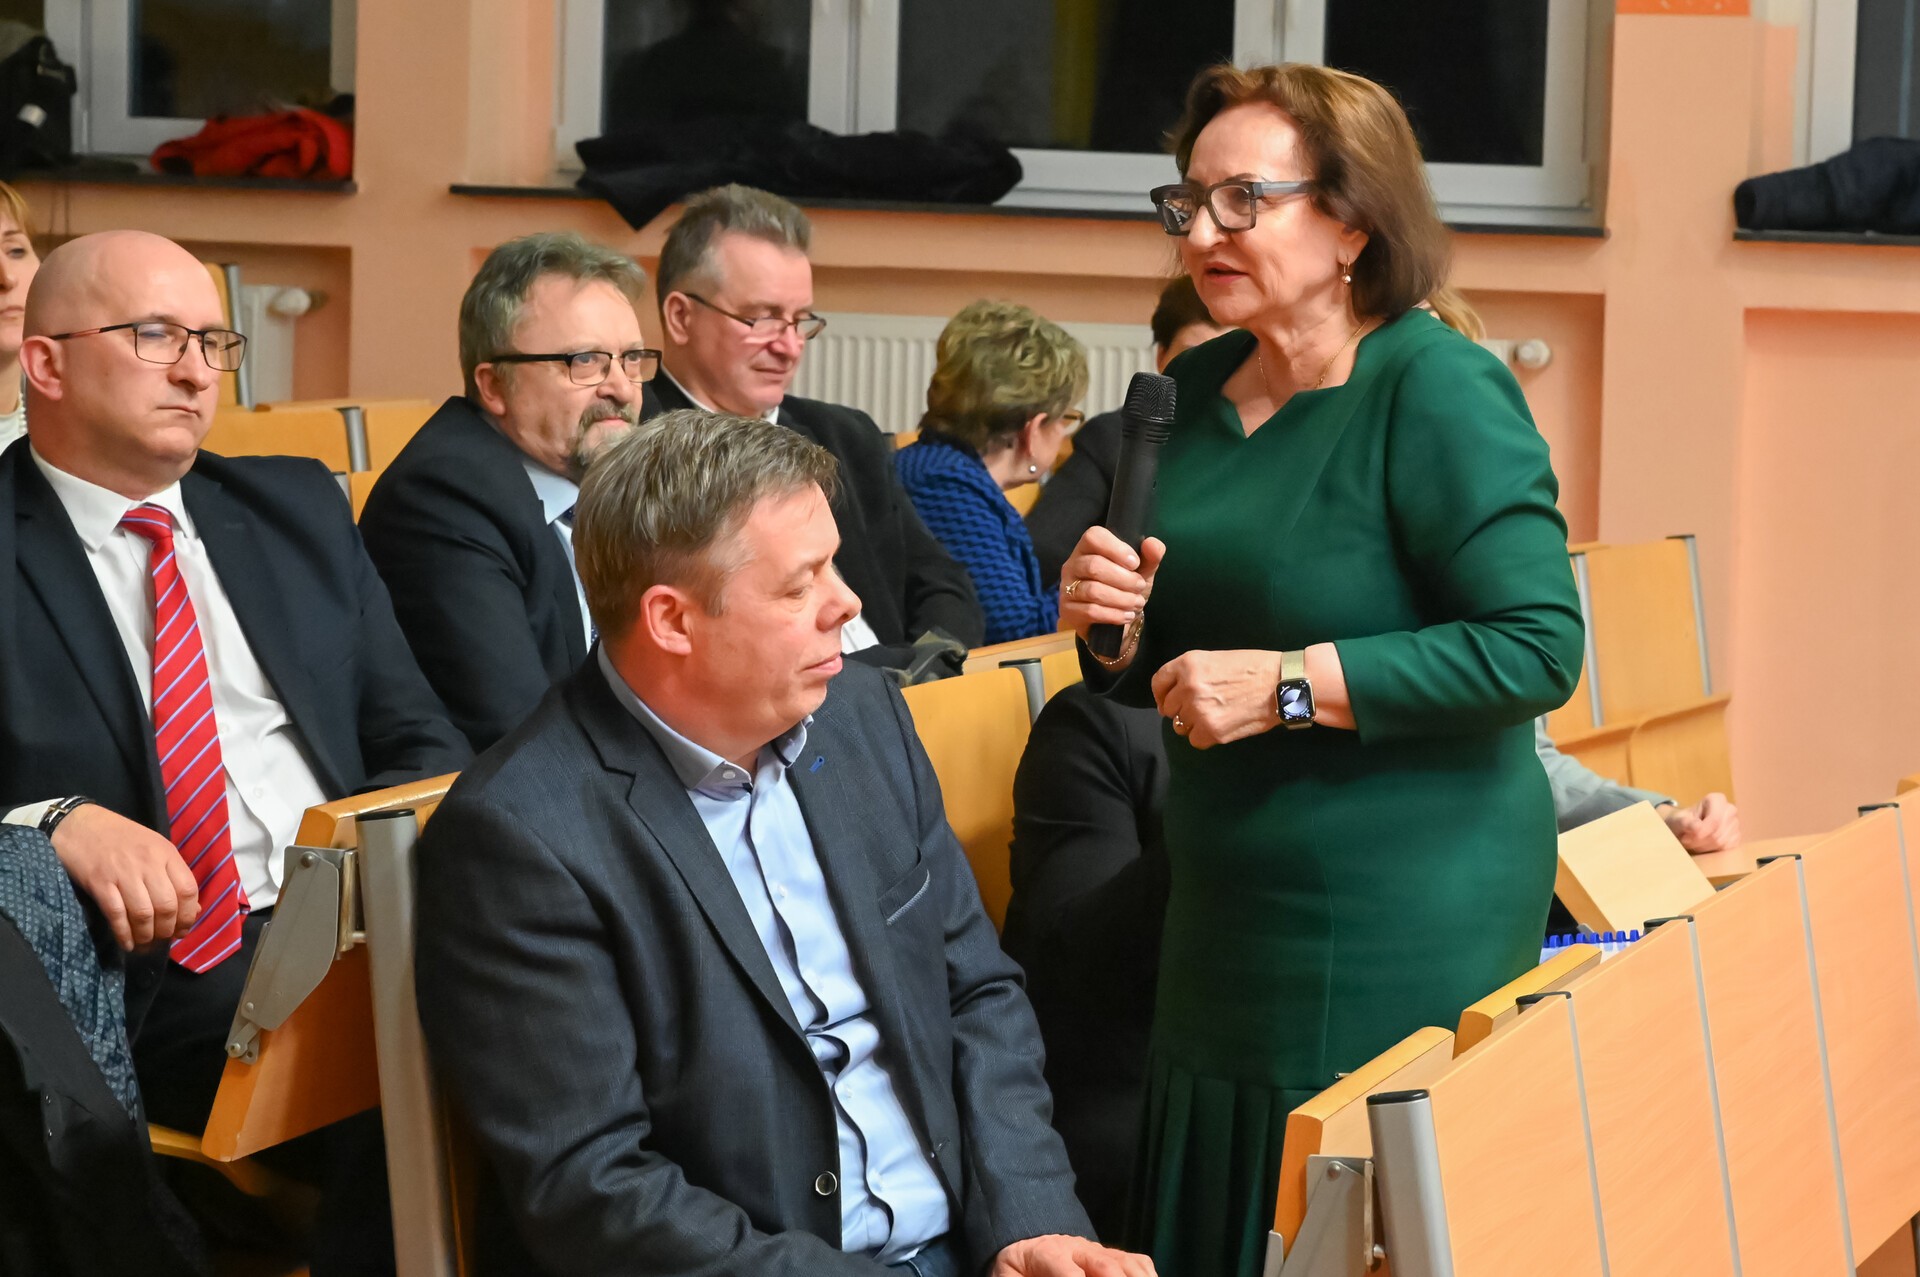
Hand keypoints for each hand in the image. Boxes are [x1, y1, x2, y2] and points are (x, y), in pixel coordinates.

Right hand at [50, 803, 199, 949]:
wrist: (79, 825)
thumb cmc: (121, 837)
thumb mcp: (155, 848)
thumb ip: (174, 876)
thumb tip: (195, 909)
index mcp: (166, 853)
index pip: (188, 889)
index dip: (189, 915)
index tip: (183, 930)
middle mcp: (148, 863)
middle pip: (167, 906)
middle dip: (167, 929)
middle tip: (162, 938)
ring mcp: (123, 873)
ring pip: (143, 914)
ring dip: (146, 935)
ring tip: (145, 942)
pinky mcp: (99, 883)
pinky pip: (117, 915)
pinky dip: (124, 934)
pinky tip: (127, 943)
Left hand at [991, 1234, 1157, 1276]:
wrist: (1026, 1244)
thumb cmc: (1017, 1269)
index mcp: (1046, 1252)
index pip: (1066, 1270)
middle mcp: (1077, 1248)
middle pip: (1104, 1263)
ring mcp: (1098, 1250)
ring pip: (1125, 1261)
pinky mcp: (1112, 1257)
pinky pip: (1137, 1262)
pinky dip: (1146, 1274)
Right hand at [1060, 527, 1165, 646]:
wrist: (1114, 620)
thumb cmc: (1124, 588)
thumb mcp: (1142, 571)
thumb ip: (1150, 556)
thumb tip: (1152, 544)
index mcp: (1088, 548)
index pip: (1093, 536)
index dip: (1116, 548)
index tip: (1135, 563)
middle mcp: (1073, 565)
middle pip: (1094, 565)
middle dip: (1124, 578)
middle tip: (1139, 586)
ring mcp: (1067, 588)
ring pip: (1093, 590)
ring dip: (1121, 598)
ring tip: (1136, 603)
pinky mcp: (1068, 610)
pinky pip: (1091, 611)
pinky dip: (1114, 614)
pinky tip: (1126, 615)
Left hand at [1150, 649, 1285, 748]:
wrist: (1281, 683)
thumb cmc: (1253, 668)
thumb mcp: (1215, 659)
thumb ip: (1190, 674)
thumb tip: (1170, 699)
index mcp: (1188, 664)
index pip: (1158, 682)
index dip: (1161, 694)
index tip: (1166, 702)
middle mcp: (1188, 686)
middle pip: (1168, 708)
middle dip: (1182, 710)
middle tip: (1203, 708)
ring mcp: (1198, 710)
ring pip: (1180, 726)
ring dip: (1193, 724)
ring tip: (1215, 716)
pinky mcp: (1211, 730)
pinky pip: (1195, 740)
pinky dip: (1206, 737)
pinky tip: (1222, 726)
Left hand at [1664, 793, 1739, 853]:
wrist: (1686, 827)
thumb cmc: (1681, 821)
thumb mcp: (1677, 820)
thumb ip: (1684, 822)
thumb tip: (1696, 827)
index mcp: (1717, 799)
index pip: (1714, 820)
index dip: (1700, 833)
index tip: (1686, 838)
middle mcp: (1730, 809)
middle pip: (1717, 833)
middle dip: (1699, 841)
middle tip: (1686, 841)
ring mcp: (1736, 824)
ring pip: (1721, 843)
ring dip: (1704, 846)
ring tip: (1692, 842)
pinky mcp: (1737, 837)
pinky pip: (1726, 849)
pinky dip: (1712, 850)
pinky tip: (1703, 844)